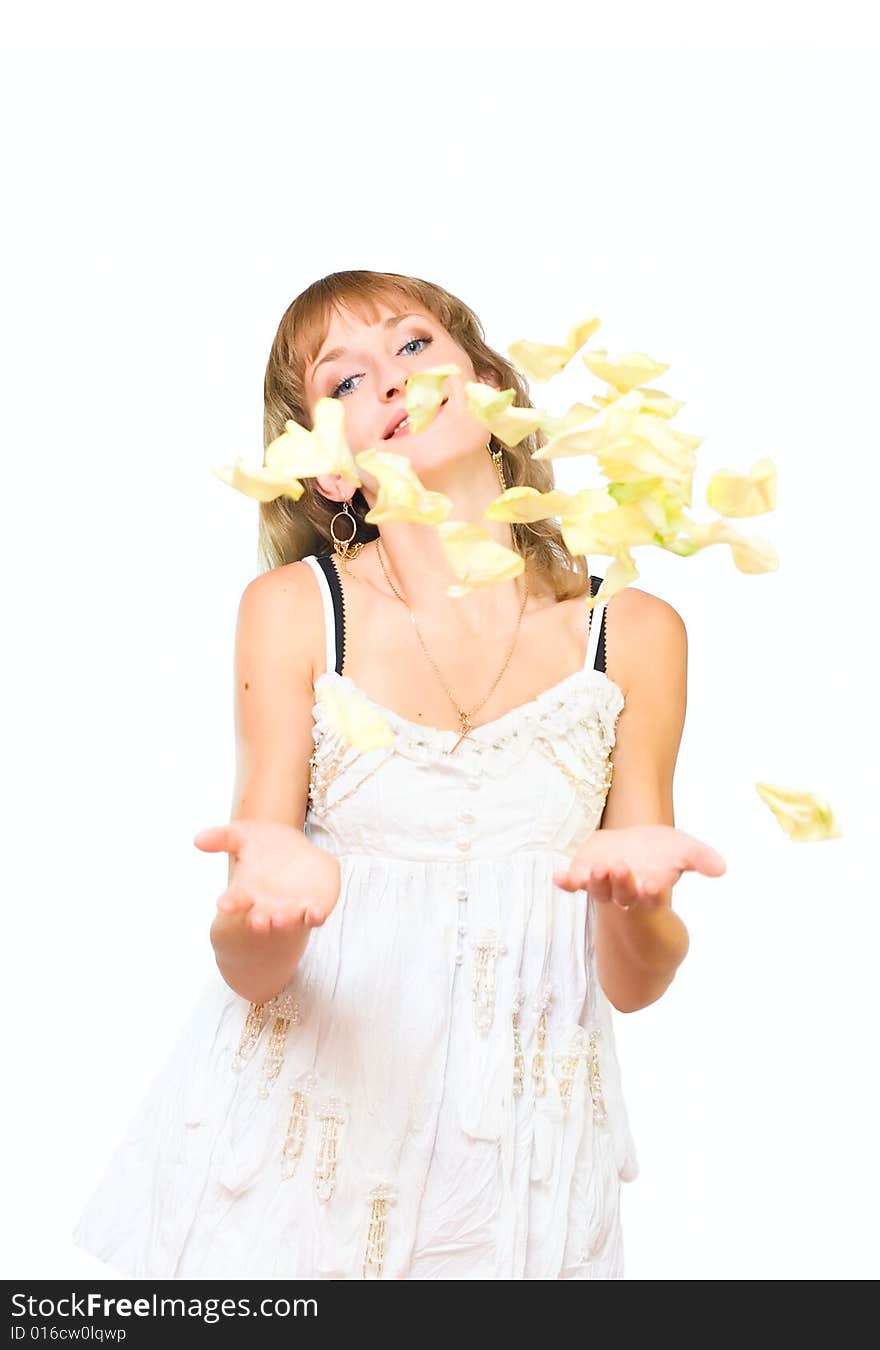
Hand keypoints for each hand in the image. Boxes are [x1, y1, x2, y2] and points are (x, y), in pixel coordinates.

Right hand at [193, 819, 340, 934]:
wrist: (299, 853)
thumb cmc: (266, 848)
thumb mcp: (245, 835)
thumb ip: (223, 837)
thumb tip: (197, 840)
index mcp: (248, 890)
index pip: (236, 899)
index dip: (230, 902)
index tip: (223, 904)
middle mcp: (269, 903)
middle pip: (261, 916)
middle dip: (259, 920)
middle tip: (255, 922)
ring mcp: (293, 907)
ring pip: (287, 919)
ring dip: (284, 920)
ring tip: (279, 919)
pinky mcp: (316, 905)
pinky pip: (316, 915)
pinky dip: (315, 916)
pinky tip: (314, 913)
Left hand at [552, 825, 725, 910]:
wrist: (634, 842)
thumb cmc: (660, 851)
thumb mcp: (684, 849)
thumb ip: (701, 859)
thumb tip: (722, 869)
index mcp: (649, 890)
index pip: (651, 897)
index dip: (651, 894)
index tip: (652, 886)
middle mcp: (624, 891)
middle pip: (621, 894)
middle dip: (620, 884)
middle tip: (620, 868)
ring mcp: (602, 885)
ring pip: (597, 890)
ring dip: (596, 882)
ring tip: (596, 870)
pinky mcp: (583, 874)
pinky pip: (572, 882)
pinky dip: (565, 882)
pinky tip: (558, 876)